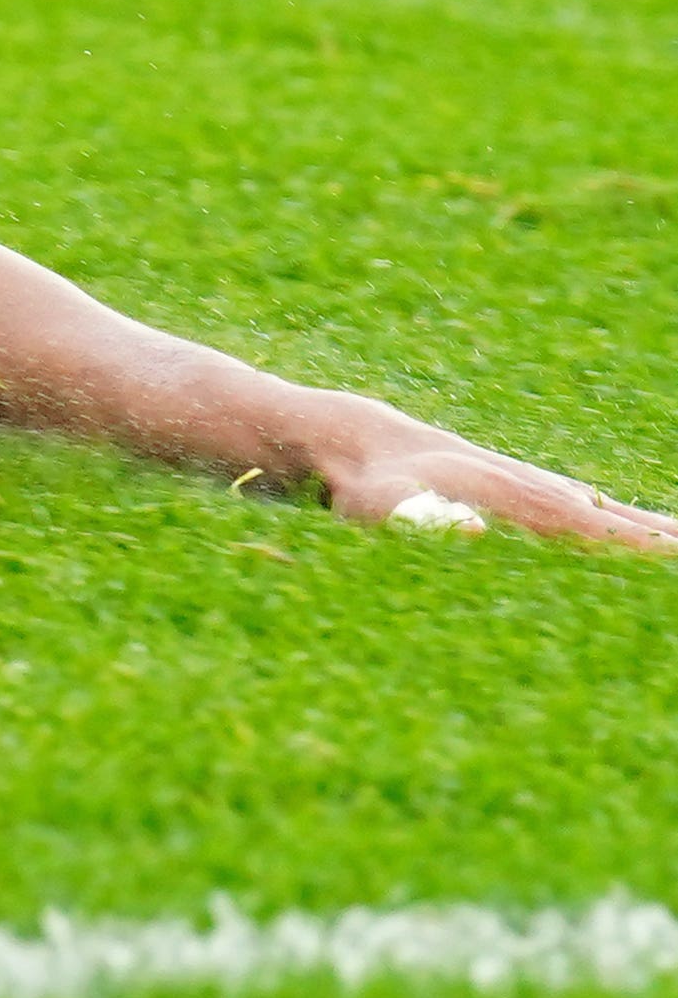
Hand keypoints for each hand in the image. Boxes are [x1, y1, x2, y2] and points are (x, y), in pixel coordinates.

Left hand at [307, 413, 677, 555]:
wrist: (353, 443)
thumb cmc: (368, 486)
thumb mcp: (384, 510)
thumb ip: (421, 521)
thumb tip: (465, 528)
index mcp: (517, 500)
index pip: (594, 527)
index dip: (637, 545)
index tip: (677, 554)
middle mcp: (535, 490)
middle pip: (614, 519)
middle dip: (658, 537)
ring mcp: (530, 488)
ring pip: (604, 512)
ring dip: (646, 530)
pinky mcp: (516, 491)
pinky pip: (582, 510)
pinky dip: (617, 521)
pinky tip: (635, 529)